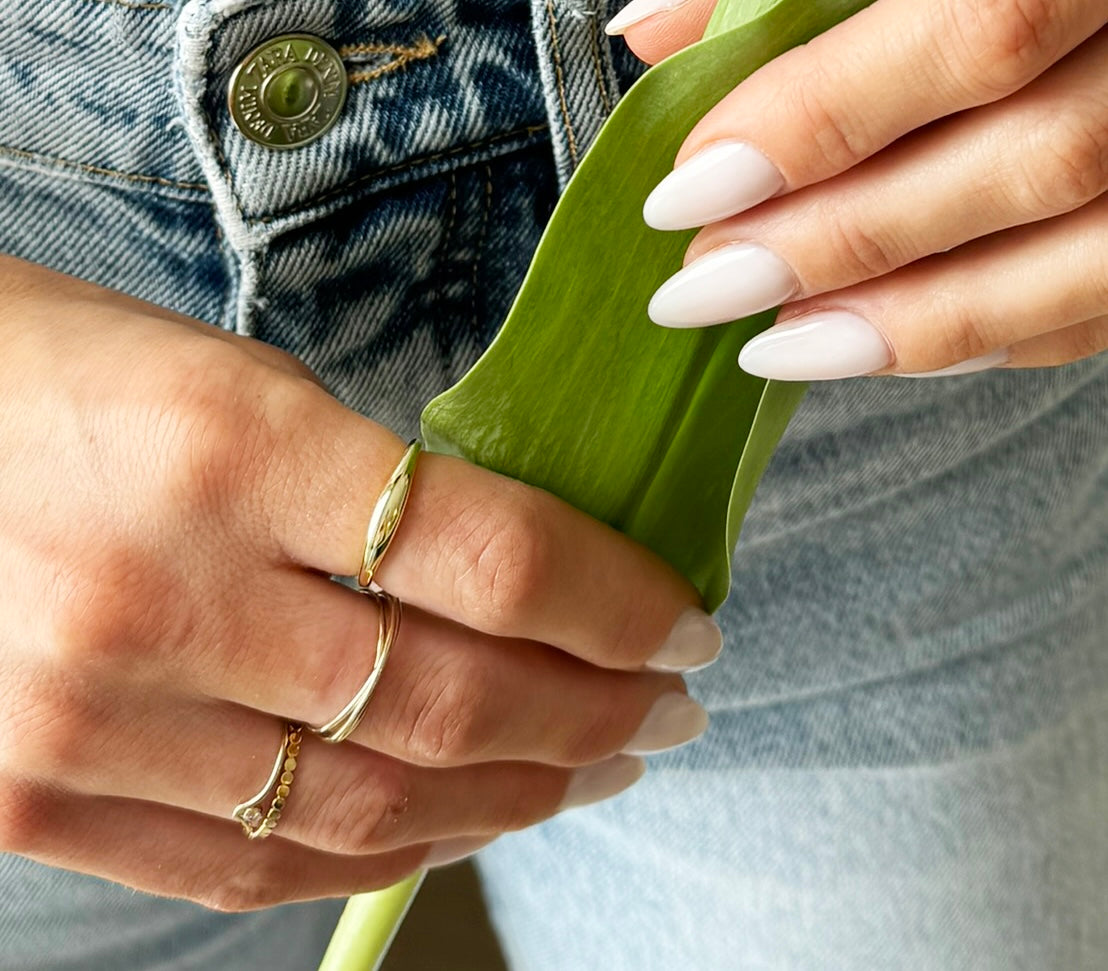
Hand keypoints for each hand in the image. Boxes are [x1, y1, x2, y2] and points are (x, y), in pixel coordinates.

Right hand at [0, 258, 718, 910]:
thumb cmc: (67, 374)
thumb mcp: (238, 386)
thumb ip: (373, 497)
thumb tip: (523, 586)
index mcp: (229, 447)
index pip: (493, 559)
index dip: (620, 604)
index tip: (690, 625)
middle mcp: (161, 595)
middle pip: (451, 703)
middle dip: (596, 714)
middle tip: (666, 706)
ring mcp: (88, 719)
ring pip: (369, 809)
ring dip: (512, 799)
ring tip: (590, 767)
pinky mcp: (34, 800)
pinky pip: (256, 867)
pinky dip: (385, 855)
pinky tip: (461, 826)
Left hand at [609, 0, 1106, 377]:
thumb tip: (650, 30)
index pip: (976, 32)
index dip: (819, 122)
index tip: (691, 189)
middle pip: (1028, 161)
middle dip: (844, 238)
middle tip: (711, 280)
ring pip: (1084, 255)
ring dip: (912, 321)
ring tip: (777, 345)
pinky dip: (993, 333)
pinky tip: (885, 344)